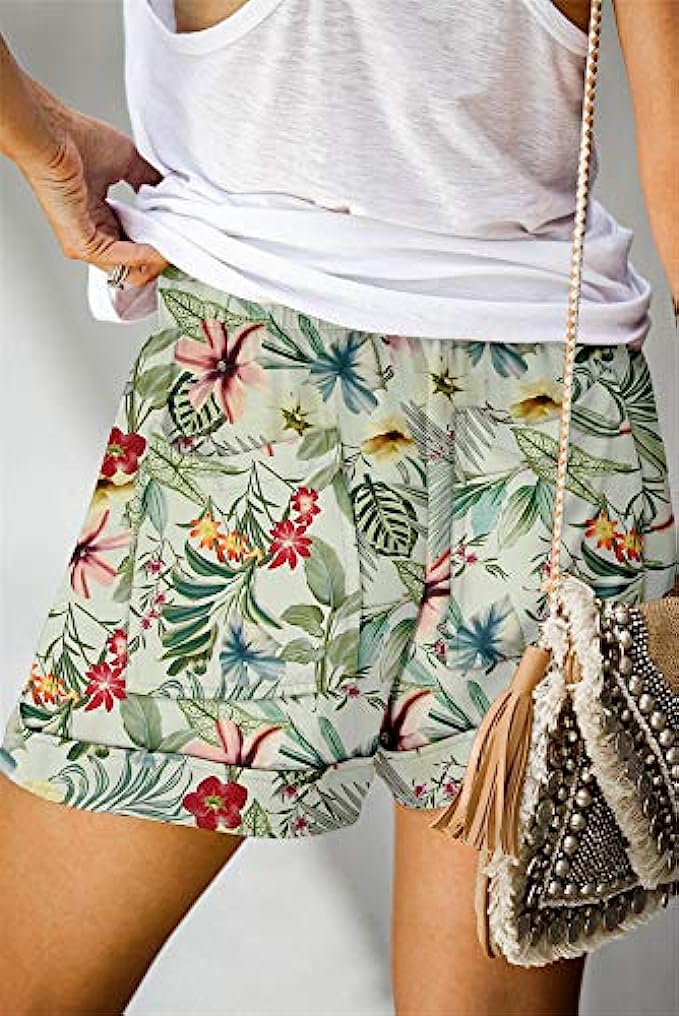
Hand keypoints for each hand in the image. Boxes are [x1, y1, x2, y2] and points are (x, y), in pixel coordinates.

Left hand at [17, 105, 168, 288]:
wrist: (53, 133)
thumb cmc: (76, 140)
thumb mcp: (127, 162)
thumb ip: (148, 181)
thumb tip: (169, 192)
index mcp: (99, 218)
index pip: (134, 248)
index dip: (158, 245)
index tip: (177, 237)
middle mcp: (92, 234)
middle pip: (134, 267)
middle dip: (160, 259)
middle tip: (179, 245)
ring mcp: (85, 243)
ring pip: (129, 270)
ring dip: (156, 259)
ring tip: (172, 245)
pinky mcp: (81, 244)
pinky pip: (119, 262)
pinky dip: (143, 257)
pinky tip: (158, 246)